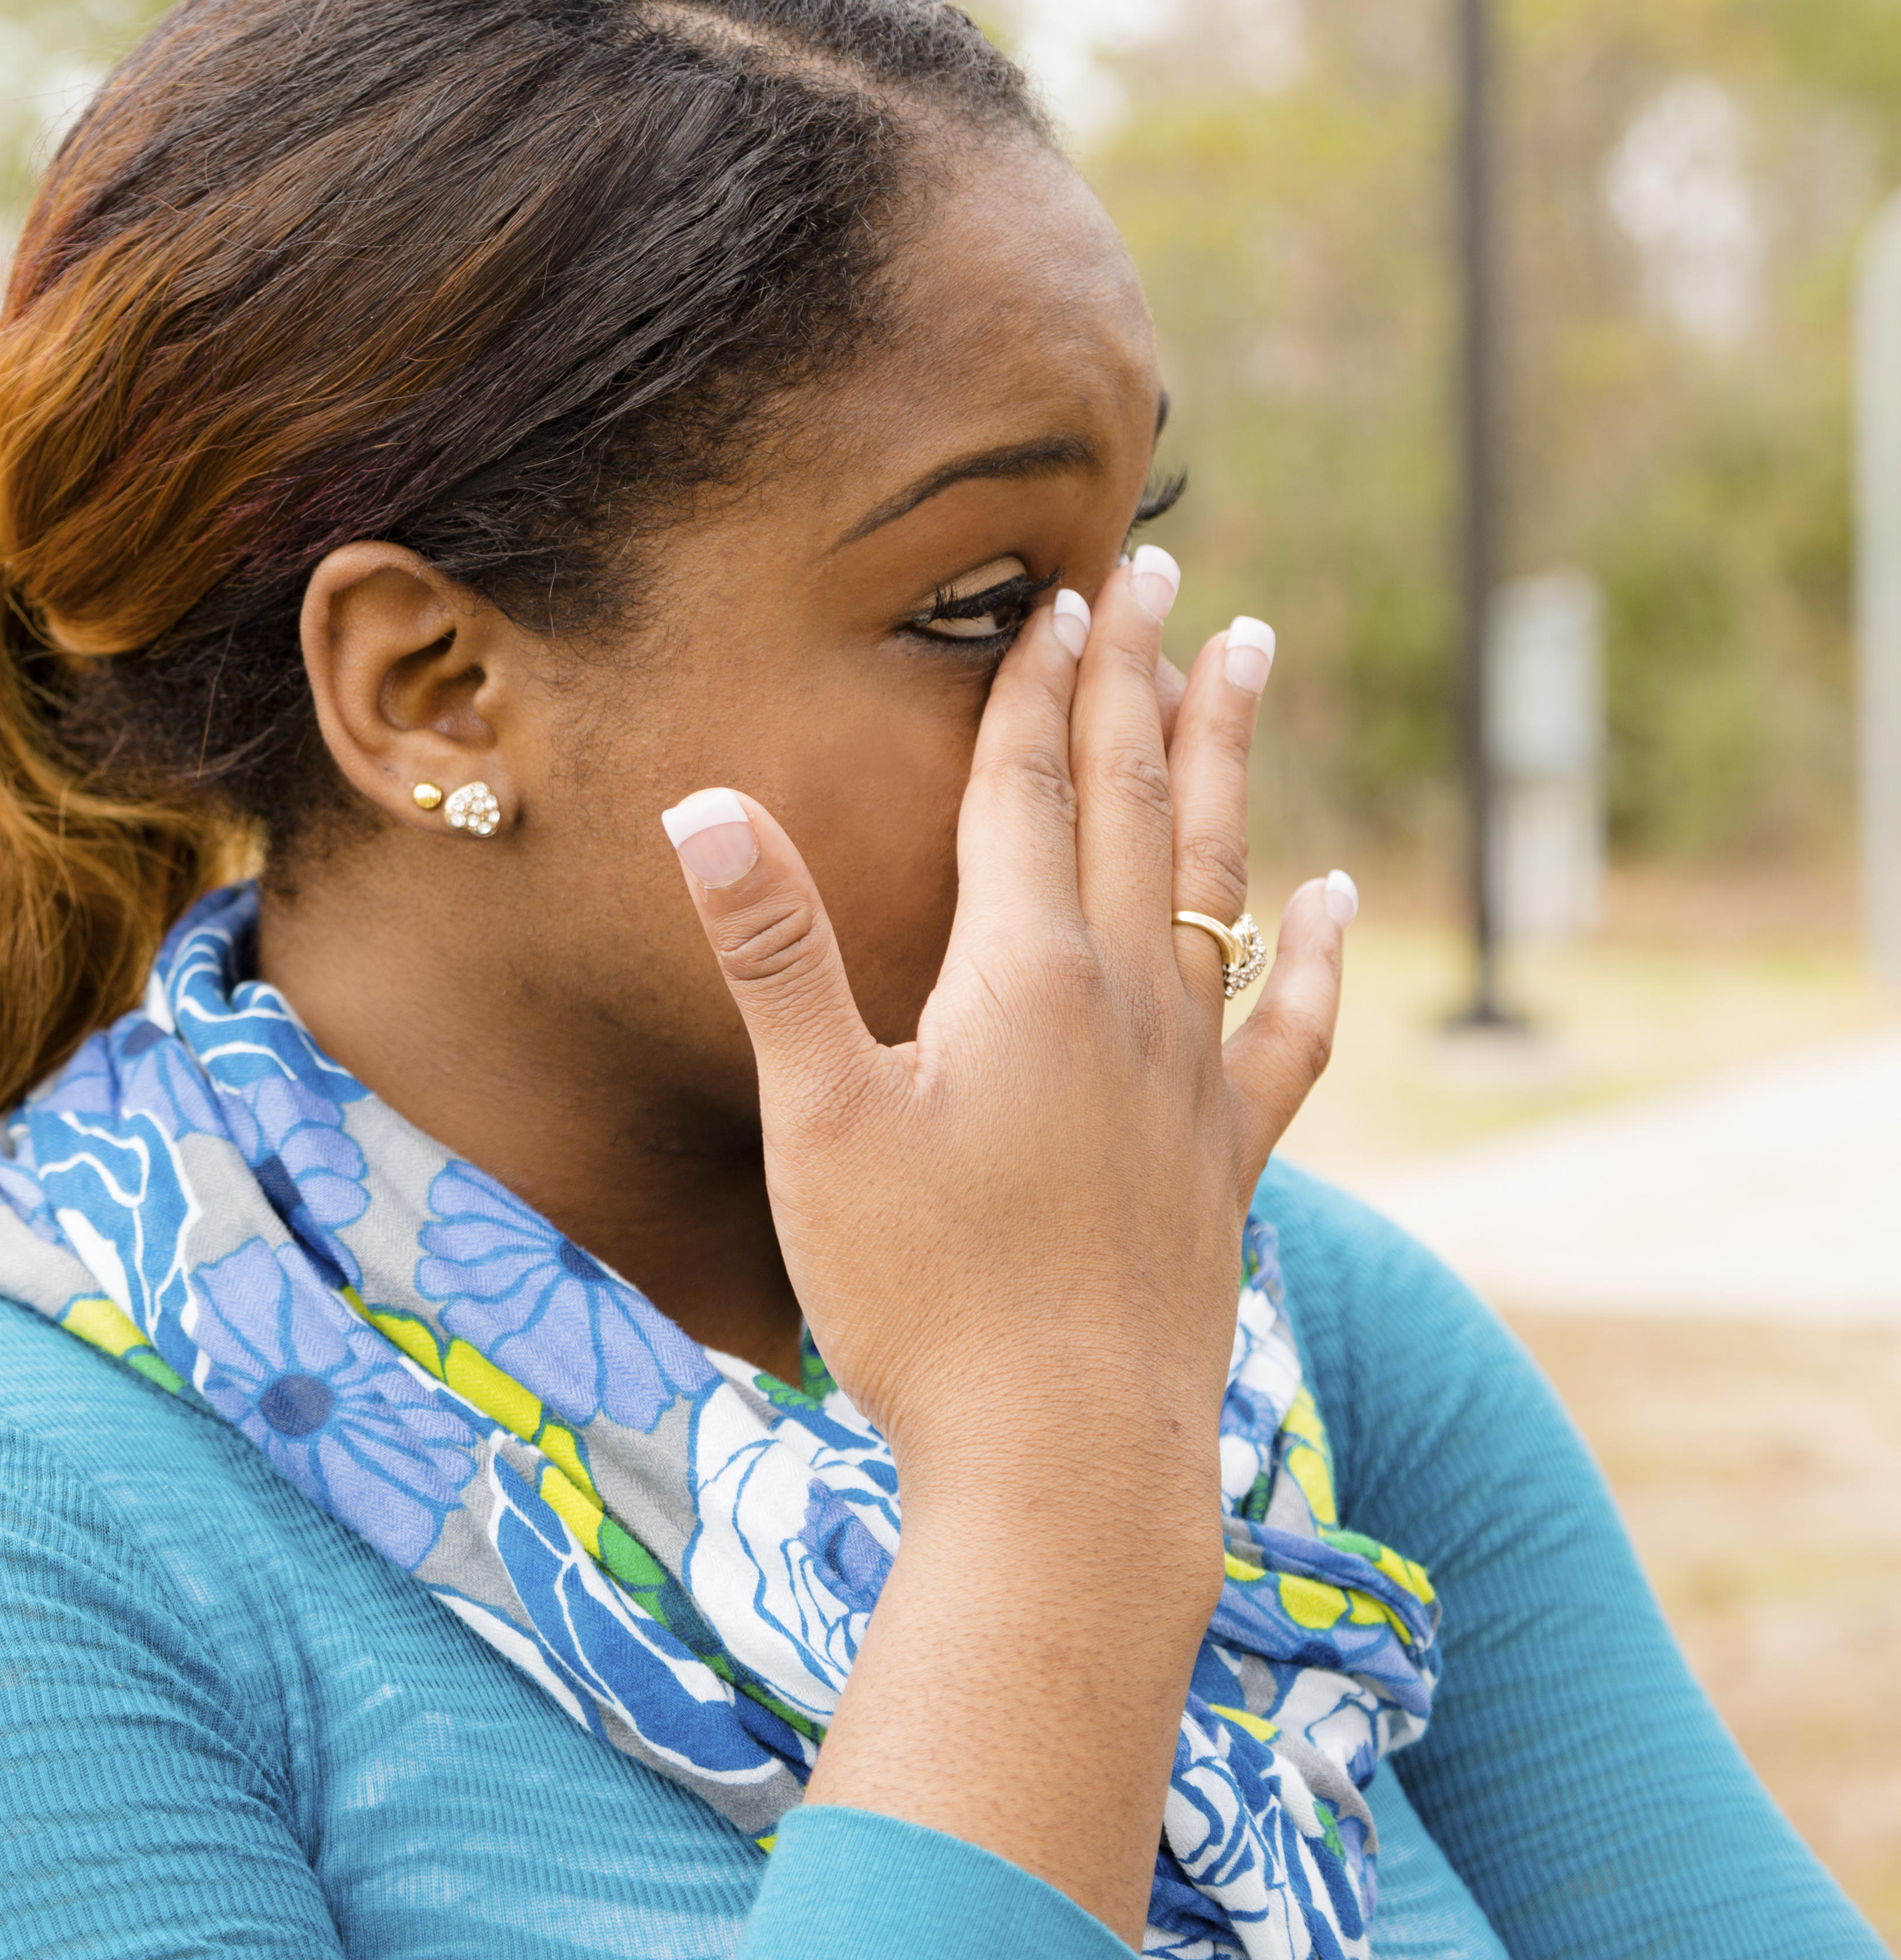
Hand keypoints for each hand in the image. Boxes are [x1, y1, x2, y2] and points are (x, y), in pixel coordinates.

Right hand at [659, 548, 1351, 1935]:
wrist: (1067, 1468)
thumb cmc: (922, 1301)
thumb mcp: (819, 1124)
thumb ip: (775, 953)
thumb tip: (704, 802)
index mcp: (1023, 979)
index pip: (1028, 792)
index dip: (1037, 687)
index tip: (1061, 592)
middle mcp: (1124, 1003)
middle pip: (1137, 804)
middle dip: (1139, 680)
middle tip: (1159, 569)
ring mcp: (1189, 1080)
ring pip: (1221, 880)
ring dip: (1227, 764)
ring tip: (1247, 660)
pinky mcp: (1227, 1159)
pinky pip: (1286, 1026)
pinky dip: (1314, 953)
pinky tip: (1333, 898)